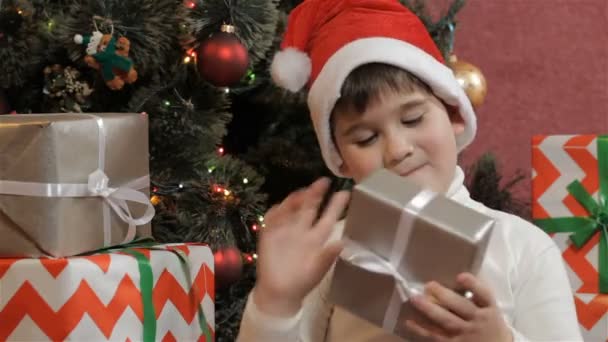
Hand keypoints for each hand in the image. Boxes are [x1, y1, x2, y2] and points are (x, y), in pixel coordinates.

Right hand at [253, 178, 349, 315]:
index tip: (344, 193)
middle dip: (316, 194)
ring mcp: (285, 230)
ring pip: (291, 209)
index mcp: (317, 238)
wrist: (279, 293)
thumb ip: (329, 255)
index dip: (335, 205)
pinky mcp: (269, 234)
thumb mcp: (319, 269)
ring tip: (303, 193)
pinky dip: (275, 212)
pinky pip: (271, 219)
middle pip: (309, 208)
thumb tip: (343, 243)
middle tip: (324, 181)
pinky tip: (280, 207)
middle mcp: (302, 230)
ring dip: (296, 200)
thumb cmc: (302, 281)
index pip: (328, 217)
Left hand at [402, 273, 511, 341]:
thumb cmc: (490, 322)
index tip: (460, 276)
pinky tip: (410, 321)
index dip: (473, 285)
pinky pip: (436, 336)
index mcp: (489, 307)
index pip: (484, 294)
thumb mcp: (490, 307)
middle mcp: (478, 320)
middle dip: (444, 296)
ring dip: (429, 310)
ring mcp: (466, 333)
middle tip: (429, 285)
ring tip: (415, 299)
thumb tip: (464, 267)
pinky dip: (422, 329)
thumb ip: (478, 292)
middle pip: (461, 307)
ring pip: (446, 320)